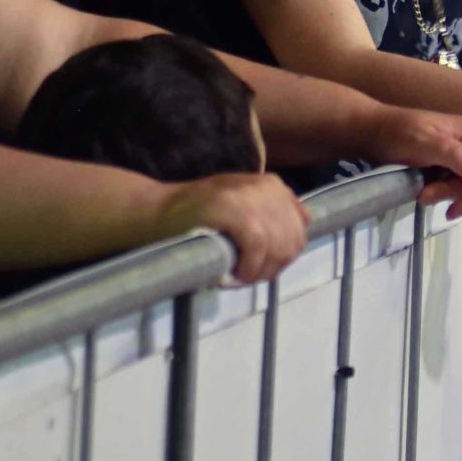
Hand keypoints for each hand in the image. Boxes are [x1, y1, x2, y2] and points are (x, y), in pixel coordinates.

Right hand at [162, 174, 309, 284]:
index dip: (283, 256)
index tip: (260, 267)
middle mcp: (265, 186)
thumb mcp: (241, 203)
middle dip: (272, 267)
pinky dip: (248, 267)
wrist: (155, 211)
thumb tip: (306, 223)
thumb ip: (271, 211)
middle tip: (246, 275)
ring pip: (278, 247)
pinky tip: (233, 273)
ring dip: (259, 271)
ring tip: (237, 275)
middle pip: (292, 242)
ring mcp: (248, 195)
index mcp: (272, 185)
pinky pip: (258, 246)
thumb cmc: (197, 214)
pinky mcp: (229, 208)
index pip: (300, 229)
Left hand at [360, 106, 461, 215]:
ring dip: (445, 195)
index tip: (451, 209)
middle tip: (425, 196)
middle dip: (455, 194)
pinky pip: (455, 186)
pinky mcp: (448, 165)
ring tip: (421, 193)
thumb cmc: (397, 133)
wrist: (373, 131)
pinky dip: (441, 193)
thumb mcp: (425, 143)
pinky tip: (424, 190)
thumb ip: (456, 156)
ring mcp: (461, 155)